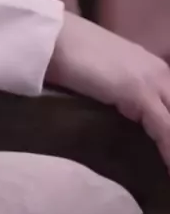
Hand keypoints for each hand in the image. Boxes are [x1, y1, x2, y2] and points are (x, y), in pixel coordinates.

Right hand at [46, 12, 169, 169]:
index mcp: (152, 67)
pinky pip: (166, 129)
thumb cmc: (69, 52)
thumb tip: (117, 109)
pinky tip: (168, 172)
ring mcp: (152, 80)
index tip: (164, 144)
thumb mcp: (102, 74)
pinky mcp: (139, 92)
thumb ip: (116, 89)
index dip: (169, 127)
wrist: (54, 38)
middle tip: (168, 167)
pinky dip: (169, 151)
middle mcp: (160, 72)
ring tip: (169, 175)